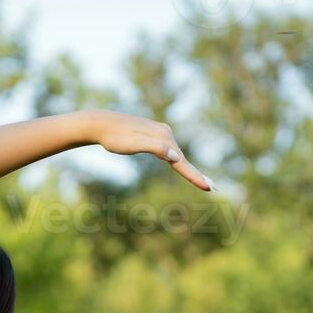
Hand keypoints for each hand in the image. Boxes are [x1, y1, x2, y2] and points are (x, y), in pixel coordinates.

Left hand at [84, 110, 214, 191]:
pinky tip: (178, 163)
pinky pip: (169, 151)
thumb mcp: (134, 144)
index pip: (182, 162)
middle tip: (212, 189)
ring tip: (202, 181)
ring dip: (190, 169)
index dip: (195, 176)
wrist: (100, 123)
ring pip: (177, 155)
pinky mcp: (152, 135)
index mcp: (163, 137)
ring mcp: (159, 133)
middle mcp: (165, 133)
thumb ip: (156, 148)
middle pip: (183, 159)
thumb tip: (176, 156)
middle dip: (197, 175)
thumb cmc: (115, 137)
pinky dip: (178, 160)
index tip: (208, 187)